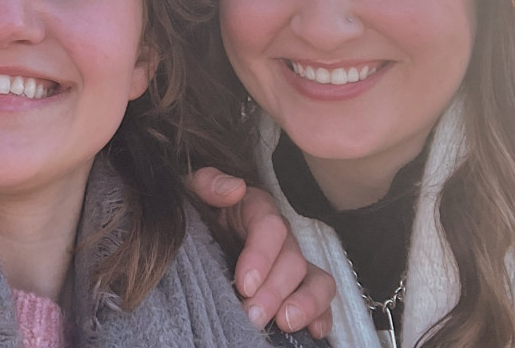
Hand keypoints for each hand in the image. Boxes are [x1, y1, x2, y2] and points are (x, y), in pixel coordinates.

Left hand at [189, 167, 335, 338]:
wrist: (194, 234)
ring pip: (317, 279)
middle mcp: (279, 237)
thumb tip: (234, 188)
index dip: (261, 256)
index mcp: (256, 209)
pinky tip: (313, 331)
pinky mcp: (296, 288)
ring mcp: (291, 263)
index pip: (270, 227)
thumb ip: (208, 183)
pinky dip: (321, 316)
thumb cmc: (196, 212)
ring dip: (305, 304)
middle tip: (252, 316)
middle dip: (274, 291)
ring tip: (284, 323)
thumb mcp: (193, 191)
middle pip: (292, 260)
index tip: (244, 284)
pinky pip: (321, 301)